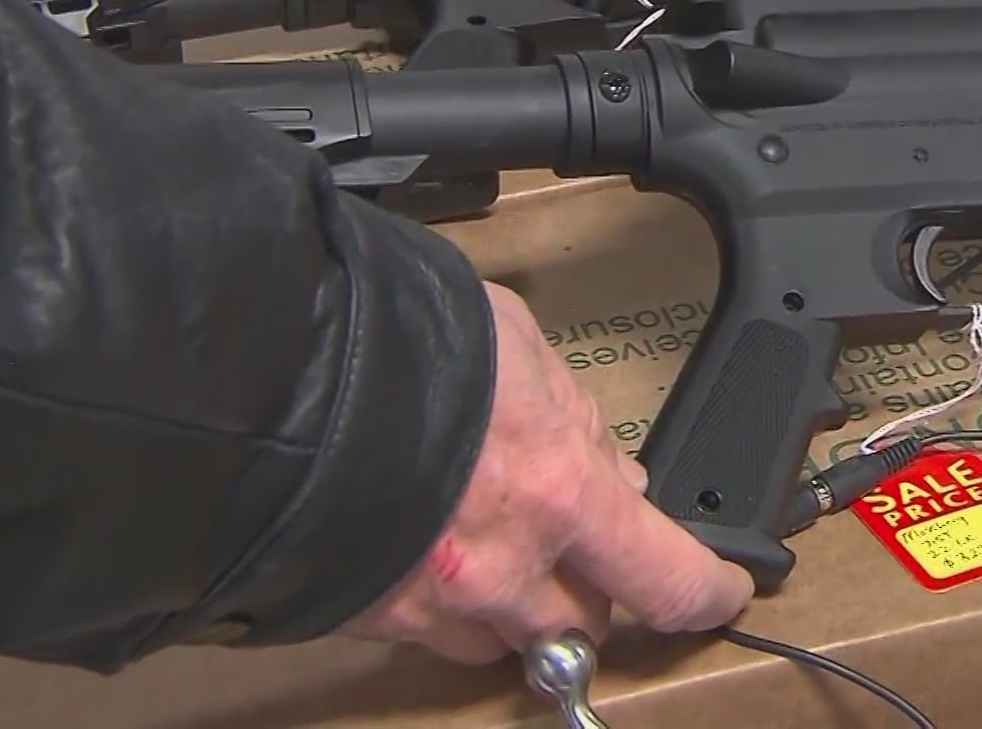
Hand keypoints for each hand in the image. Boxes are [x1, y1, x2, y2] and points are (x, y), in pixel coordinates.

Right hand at [339, 281, 752, 663]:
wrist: (260, 376)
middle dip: (587, 583)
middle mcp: (505, 570)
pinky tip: (423, 542)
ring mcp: (435, 605)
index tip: (720, 590)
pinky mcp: (372, 620)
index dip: (707, 592)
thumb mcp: (515, 347)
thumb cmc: (388, 341)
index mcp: (560, 493)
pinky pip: (433, 633)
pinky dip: (445, 602)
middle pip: (586, 621)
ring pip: (508, 639)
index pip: (668, 577)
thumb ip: (574, 416)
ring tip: (484, 535)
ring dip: (516, 602)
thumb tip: (610, 466)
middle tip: (566, 534)